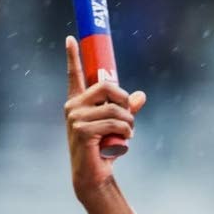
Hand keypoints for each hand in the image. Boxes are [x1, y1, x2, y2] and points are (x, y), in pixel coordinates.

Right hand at [63, 36, 145, 197]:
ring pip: (114, 108)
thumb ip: (126, 109)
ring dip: (129, 121)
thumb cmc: (103, 149)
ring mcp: (75, 118)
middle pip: (106, 87)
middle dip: (124, 99)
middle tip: (130, 114)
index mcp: (78, 102)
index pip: (74, 75)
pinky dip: (126, 131)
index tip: (71, 38)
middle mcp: (73, 106)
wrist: (94, 175)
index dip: (72, 56)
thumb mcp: (116, 125)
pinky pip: (113, 123)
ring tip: (129, 133)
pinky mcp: (82, 131)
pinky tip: (125, 139)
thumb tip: (141, 95)